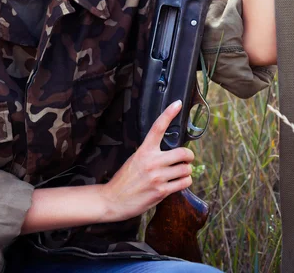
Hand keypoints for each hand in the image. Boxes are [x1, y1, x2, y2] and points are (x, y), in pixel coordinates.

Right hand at [99, 100, 193, 222]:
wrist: (114, 199)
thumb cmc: (125, 179)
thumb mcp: (134, 159)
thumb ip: (150, 153)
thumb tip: (168, 150)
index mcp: (144, 150)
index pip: (158, 127)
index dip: (169, 113)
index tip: (177, 103)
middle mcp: (152, 161)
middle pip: (183, 152)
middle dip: (189, 156)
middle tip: (187, 158)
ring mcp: (157, 177)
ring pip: (186, 169)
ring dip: (186, 171)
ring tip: (181, 173)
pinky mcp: (161, 191)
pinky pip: (184, 183)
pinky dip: (185, 182)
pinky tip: (179, 182)